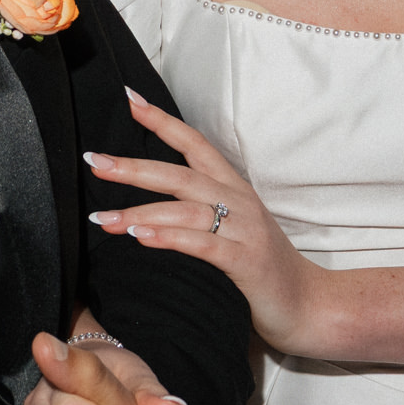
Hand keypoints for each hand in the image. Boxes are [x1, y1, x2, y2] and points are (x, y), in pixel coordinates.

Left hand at [85, 90, 317, 352]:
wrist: (309, 305)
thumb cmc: (264, 270)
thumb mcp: (234, 230)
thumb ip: (199, 213)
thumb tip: (148, 208)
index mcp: (235, 188)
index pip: (195, 144)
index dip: (163, 121)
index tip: (130, 100)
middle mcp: (240, 201)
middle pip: (180, 174)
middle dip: (133, 167)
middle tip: (94, 161)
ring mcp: (245, 230)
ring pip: (184, 210)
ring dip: (139, 212)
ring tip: (102, 218)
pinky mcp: (246, 261)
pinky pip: (202, 244)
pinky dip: (169, 238)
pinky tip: (140, 238)